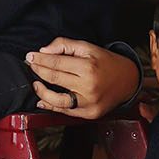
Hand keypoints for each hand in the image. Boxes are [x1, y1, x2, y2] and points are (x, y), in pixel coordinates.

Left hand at [26, 39, 141, 119]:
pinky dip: (53, 106)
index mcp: (88, 67)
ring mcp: (89, 102)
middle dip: (39, 71)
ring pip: (58, 100)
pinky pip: (67, 111)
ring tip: (36, 84)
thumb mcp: (89, 47)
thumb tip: (43, 51)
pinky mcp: (90, 113)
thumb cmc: (107, 62)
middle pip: (55, 79)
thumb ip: (65, 45)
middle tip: (31, 66)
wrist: (128, 80)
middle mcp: (89, 86)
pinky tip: (43, 100)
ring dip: (42, 92)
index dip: (40, 60)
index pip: (57, 63)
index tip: (30, 57)